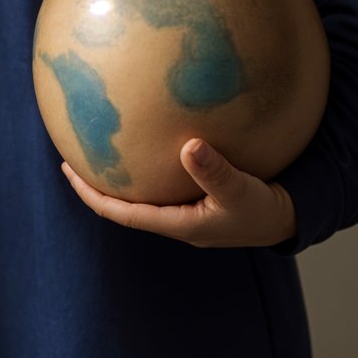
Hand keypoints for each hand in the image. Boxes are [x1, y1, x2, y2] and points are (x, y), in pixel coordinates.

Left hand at [60, 138, 297, 248]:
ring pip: (142, 190)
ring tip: (101, 143)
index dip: (92, 194)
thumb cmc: (264, 209)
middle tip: (71, 152)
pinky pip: (162, 177)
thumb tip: (187, 146)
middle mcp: (175, 217)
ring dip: (121, 172)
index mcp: (177, 223)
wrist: (289, 216)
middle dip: (97, 181)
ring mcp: (185, 207)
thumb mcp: (242, 191)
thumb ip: (216, 171)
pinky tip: (147, 134)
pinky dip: (148, 160)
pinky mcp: (197, 193)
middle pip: (124, 203)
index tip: (69, 169)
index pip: (122, 212)